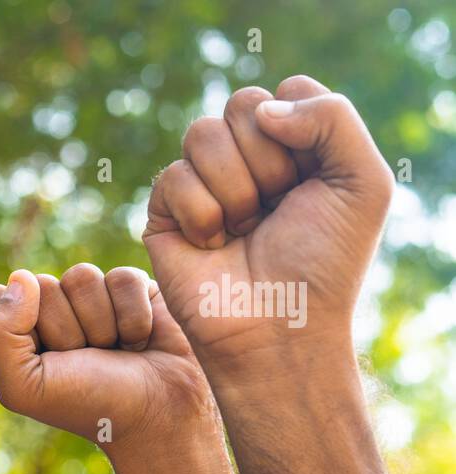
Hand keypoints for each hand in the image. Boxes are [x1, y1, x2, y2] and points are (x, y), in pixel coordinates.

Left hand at [0, 264, 210, 455]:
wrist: (156, 415)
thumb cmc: (88, 404)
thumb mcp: (23, 386)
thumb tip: (21, 276)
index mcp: (15, 330)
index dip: (19, 329)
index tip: (44, 363)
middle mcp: (50, 307)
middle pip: (42, 286)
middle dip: (66, 330)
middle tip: (85, 360)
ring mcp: (92, 295)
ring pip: (82, 276)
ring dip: (101, 324)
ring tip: (112, 350)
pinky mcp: (133, 287)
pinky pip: (122, 278)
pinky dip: (133, 317)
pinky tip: (138, 340)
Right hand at [142, 75, 393, 362]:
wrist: (278, 328)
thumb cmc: (324, 264)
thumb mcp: (362, 181)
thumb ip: (332, 116)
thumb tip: (260, 110)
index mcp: (293, 148)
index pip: (285, 92)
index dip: (301, 131)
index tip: (312, 184)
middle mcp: (245, 161)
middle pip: (241, 104)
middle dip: (267, 160)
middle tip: (276, 210)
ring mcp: (201, 185)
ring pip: (201, 133)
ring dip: (234, 188)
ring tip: (244, 230)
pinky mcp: (163, 214)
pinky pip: (173, 177)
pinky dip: (202, 216)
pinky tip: (213, 246)